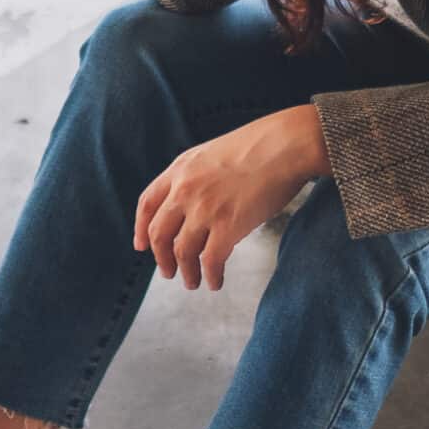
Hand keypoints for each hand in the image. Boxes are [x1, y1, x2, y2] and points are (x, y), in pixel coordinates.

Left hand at [134, 107, 329, 290]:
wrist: (287, 144)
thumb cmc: (261, 147)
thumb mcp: (214, 153)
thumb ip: (197, 176)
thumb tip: (195, 206)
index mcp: (180, 168)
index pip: (147, 203)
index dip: (140, 228)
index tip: (141, 246)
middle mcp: (185, 189)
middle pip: (159, 233)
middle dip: (161, 258)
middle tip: (168, 272)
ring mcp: (205, 208)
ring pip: (182, 252)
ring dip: (186, 273)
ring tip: (192, 283)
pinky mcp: (228, 226)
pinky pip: (210, 261)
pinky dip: (210, 276)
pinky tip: (215, 282)